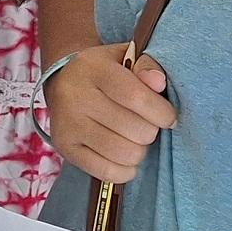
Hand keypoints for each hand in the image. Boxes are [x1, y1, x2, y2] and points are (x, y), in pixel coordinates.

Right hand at [45, 47, 176, 182]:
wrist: (62, 84)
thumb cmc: (104, 72)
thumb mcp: (125, 58)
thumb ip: (148, 66)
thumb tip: (159, 83)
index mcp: (93, 68)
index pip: (137, 97)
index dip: (162, 113)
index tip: (168, 117)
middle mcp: (75, 95)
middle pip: (135, 130)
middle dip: (151, 131)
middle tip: (145, 125)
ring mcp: (67, 124)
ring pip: (125, 154)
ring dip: (138, 150)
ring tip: (133, 139)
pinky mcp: (64, 148)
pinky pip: (108, 172)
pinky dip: (125, 169)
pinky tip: (123, 155)